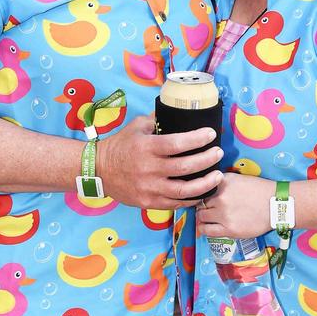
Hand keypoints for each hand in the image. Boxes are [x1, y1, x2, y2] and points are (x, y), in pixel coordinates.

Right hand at [98, 116, 223, 209]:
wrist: (98, 170)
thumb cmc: (120, 145)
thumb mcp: (136, 126)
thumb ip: (157, 120)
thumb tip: (178, 111)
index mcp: (147, 147)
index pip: (177, 143)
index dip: (197, 139)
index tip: (211, 134)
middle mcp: (149, 169)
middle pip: (185, 167)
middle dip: (207, 160)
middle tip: (218, 153)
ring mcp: (149, 188)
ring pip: (184, 190)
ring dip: (205, 184)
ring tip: (218, 176)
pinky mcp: (148, 202)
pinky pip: (175, 204)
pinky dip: (192, 199)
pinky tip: (202, 192)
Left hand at [196, 172, 274, 237]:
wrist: (277, 205)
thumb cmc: (260, 190)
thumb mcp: (238, 178)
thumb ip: (222, 181)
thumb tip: (207, 186)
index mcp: (223, 181)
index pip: (202, 187)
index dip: (200, 193)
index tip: (201, 197)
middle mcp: (221, 196)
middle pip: (200, 202)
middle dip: (201, 205)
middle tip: (205, 209)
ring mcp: (224, 213)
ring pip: (201, 216)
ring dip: (202, 217)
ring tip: (206, 218)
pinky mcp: (229, 229)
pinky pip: (207, 230)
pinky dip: (204, 229)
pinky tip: (205, 227)